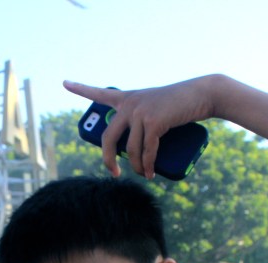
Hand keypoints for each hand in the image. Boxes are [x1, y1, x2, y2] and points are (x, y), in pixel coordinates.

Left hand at [63, 77, 215, 177]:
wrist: (203, 95)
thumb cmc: (180, 105)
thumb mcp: (155, 109)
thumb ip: (141, 122)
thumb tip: (135, 153)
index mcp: (127, 98)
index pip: (99, 93)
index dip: (80, 89)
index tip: (64, 83)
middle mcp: (129, 104)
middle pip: (107, 138)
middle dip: (107, 160)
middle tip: (113, 173)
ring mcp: (140, 112)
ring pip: (130, 150)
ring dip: (137, 167)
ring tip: (144, 174)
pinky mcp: (154, 122)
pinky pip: (146, 151)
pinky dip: (149, 165)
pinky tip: (150, 173)